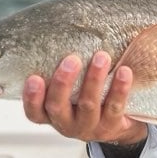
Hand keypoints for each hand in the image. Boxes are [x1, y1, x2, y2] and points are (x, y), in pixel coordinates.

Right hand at [22, 51, 147, 144]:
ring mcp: (89, 127)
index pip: (34, 112)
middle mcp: (67, 124)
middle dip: (63, 82)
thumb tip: (62, 29)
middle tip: (72, 59)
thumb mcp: (71, 91)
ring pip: (88, 104)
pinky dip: (119, 89)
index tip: (34, 77)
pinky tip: (124, 71)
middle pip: (58, 106)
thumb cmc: (87, 98)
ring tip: (102, 57)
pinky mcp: (112, 126)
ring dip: (94, 79)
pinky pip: (115, 106)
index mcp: (51, 115)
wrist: (118, 125)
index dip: (32, 97)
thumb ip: (64, 72)